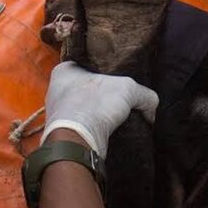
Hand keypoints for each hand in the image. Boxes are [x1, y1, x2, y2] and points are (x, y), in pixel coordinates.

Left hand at [41, 62, 159, 157]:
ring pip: (88, 108)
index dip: (108, 71)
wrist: (78, 142)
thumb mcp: (128, 89)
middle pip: (90, 88)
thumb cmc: (94, 105)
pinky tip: (111, 130)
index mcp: (64, 71)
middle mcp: (57, 90)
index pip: (89, 65)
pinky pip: (86, 126)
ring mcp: (59, 113)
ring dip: (102, 113)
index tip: (122, 79)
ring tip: (120, 118)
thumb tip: (150, 111)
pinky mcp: (65, 133)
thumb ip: (145, 95)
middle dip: (106, 94)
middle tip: (123, 99)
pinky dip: (98, 128)